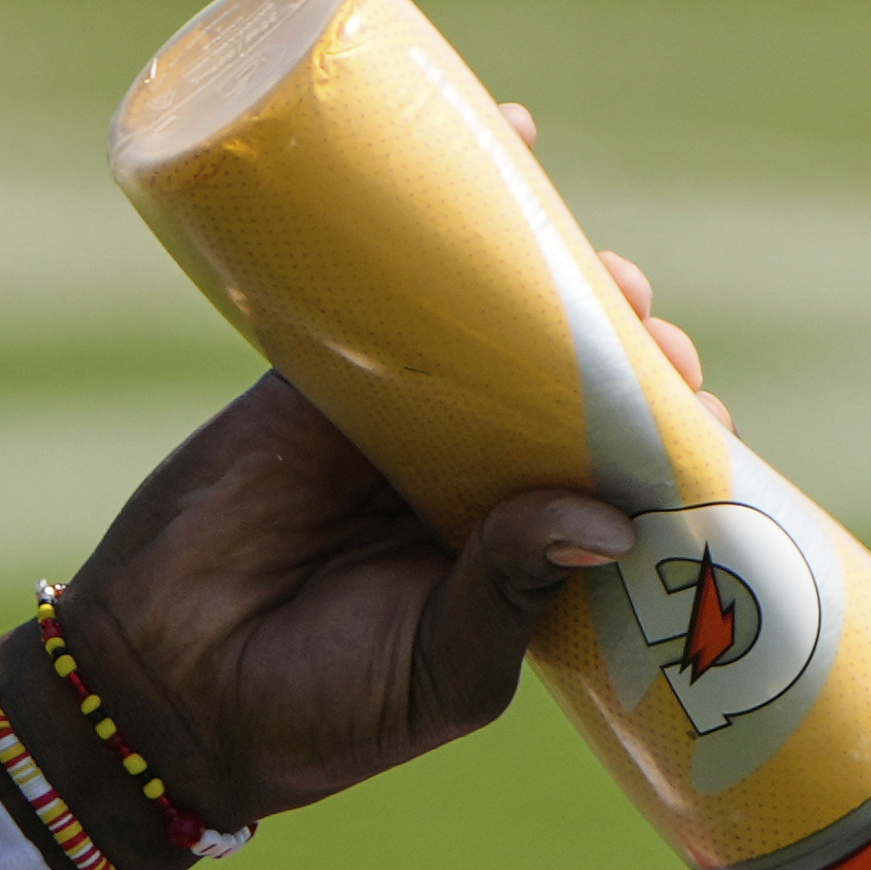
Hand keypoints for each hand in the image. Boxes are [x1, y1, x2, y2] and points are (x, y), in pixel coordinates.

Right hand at [49, 111, 731, 829]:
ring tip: (606, 269)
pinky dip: (436, 221)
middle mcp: (473, 483)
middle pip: (569, 390)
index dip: (667, 441)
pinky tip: (500, 156)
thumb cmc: (325, 714)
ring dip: (556, 281)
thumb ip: (513, 591)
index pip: (617, 483)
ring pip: (493, 328)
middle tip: (652, 337)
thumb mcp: (445, 668)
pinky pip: (384, 287)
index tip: (703, 416)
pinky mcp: (319, 375)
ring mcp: (399, 422)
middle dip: (625, 352)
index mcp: (524, 563)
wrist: (166, 691)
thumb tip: (613, 519)